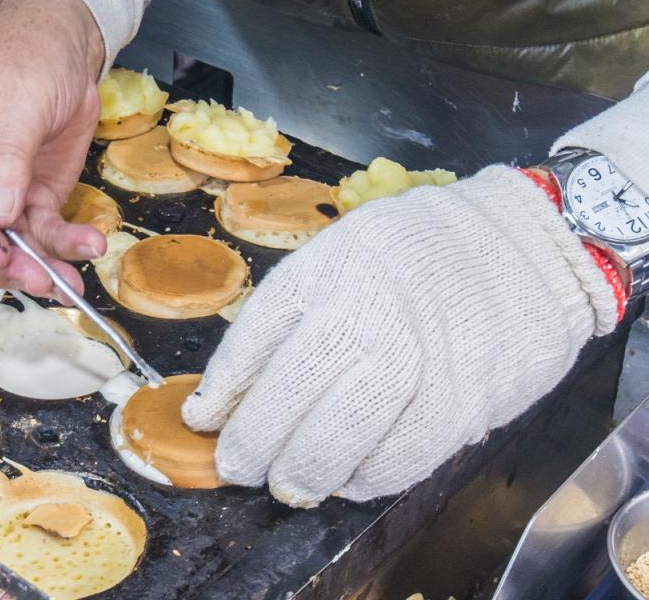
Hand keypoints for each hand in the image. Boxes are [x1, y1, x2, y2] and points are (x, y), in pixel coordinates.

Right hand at [0, 0, 107, 299]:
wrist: (65, 45)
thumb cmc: (26, 55)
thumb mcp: (13, 99)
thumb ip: (2, 157)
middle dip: (3, 262)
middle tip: (39, 278)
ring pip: (5, 244)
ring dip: (37, 265)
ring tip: (69, 282)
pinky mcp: (29, 198)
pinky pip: (41, 231)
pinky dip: (62, 246)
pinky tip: (87, 246)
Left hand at [182, 167, 616, 506]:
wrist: (527, 245)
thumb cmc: (422, 251)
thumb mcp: (346, 252)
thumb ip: (297, 312)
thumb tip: (239, 387)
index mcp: (329, 266)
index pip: (254, 337)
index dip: (221, 389)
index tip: (201, 420)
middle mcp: (366, 311)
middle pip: (287, 396)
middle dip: (251, 445)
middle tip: (238, 467)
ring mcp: (415, 359)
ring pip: (336, 439)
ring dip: (302, 473)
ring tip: (288, 482)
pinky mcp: (460, 402)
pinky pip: (396, 461)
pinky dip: (362, 480)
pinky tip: (347, 478)